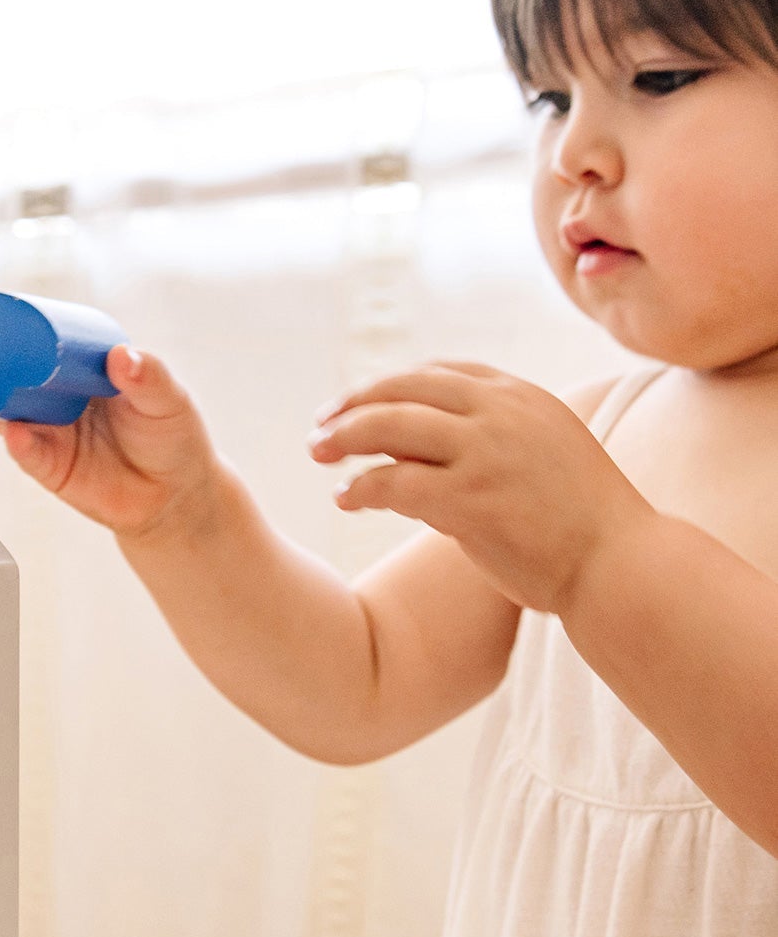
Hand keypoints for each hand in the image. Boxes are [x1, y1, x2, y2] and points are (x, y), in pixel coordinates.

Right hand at [0, 344, 219, 541]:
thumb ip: (148, 377)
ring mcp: (51, 433)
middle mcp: (58, 399)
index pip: (46, 346)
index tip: (11, 319)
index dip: (26, 332)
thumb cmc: (172, 436)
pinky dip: (19, 443)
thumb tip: (121, 355)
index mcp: (82, 372)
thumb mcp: (168, 400)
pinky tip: (17, 433)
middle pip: (17, 378)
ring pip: (10, 414)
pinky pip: (27, 453)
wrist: (176, 494)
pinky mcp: (50, 467)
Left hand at [308, 361, 654, 611]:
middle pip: (404, 390)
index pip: (438, 374)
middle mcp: (501, 413)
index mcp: (520, 396)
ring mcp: (485, 453)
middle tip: (319, 427)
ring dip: (344, 437)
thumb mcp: (540, 452)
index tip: (356, 404)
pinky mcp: (471, 499)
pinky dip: (360, 488)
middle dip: (353, 405)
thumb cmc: (578, 519)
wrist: (619, 562)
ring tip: (317, 454)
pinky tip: (345, 499)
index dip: (389, 386)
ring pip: (390, 426)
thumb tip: (417, 447)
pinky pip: (394, 483)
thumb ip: (489, 436)